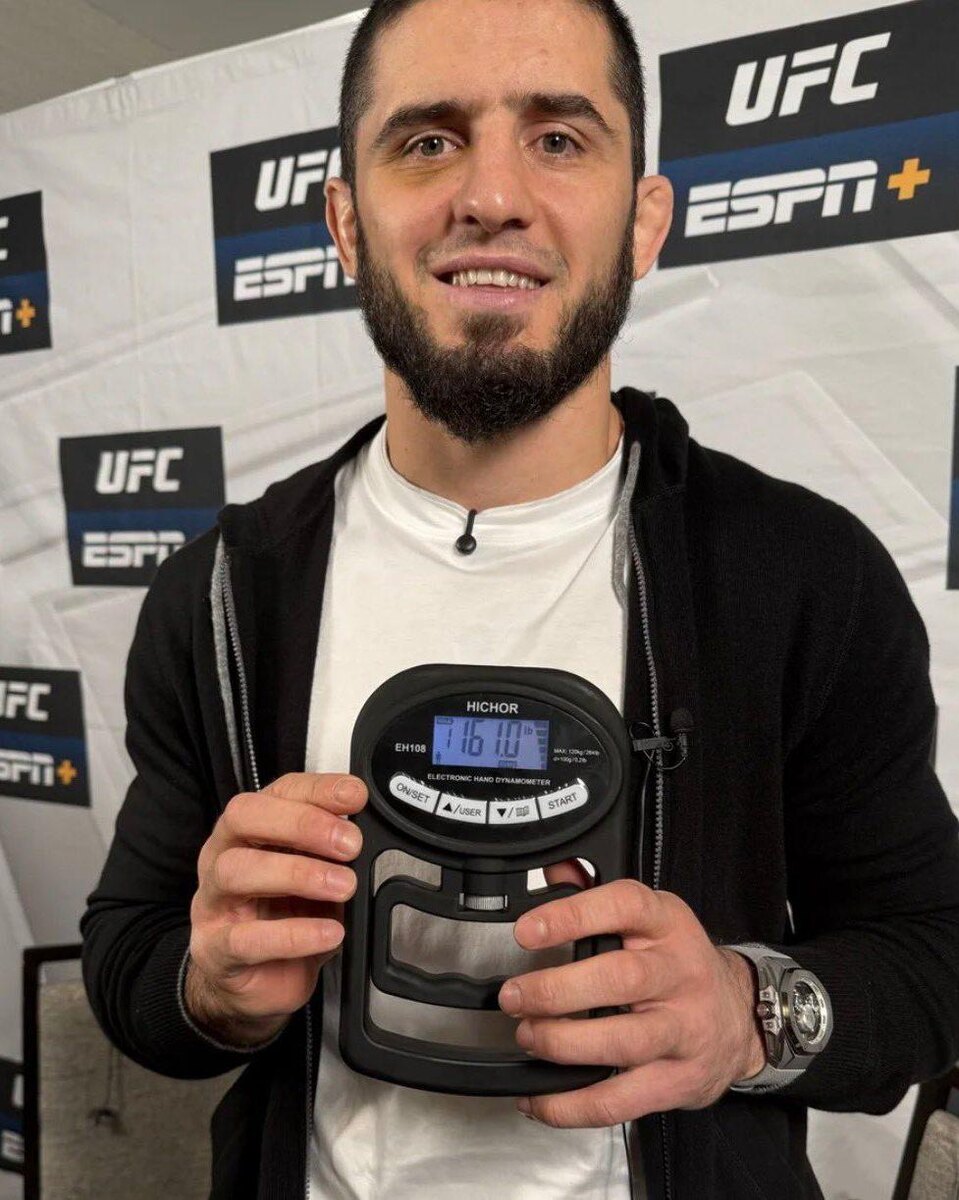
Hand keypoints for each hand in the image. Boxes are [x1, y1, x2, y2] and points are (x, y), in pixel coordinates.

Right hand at [186, 772, 366, 1045]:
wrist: (255, 983)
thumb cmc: (284, 917)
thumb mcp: (315, 875)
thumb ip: (333, 851)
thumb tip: (367, 828)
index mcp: (250, 830)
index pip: (277, 792)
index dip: (316, 789)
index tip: (355, 796)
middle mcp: (223, 856)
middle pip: (243, 817)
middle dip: (302, 823)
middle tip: (349, 844)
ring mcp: (213, 903)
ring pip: (235, 870)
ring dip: (297, 873)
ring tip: (343, 887)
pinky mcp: (215, 951)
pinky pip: (244, 939)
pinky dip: (292, 935)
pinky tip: (328, 934)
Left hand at [497, 878, 765, 1124]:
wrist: (740, 1018)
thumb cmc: (679, 964)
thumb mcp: (650, 918)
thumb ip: (596, 896)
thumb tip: (553, 872)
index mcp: (667, 924)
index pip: (623, 907)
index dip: (572, 916)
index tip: (527, 930)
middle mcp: (680, 973)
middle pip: (621, 979)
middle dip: (558, 990)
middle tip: (515, 995)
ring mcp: (683, 1030)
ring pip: (624, 1042)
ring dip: (564, 1044)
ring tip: (529, 1036)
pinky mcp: (677, 1081)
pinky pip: (621, 1099)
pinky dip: (572, 1105)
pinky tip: (539, 1097)